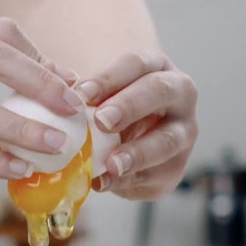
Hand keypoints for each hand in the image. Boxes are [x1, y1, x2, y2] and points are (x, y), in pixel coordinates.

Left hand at [76, 51, 197, 199]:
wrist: (123, 144)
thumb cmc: (105, 108)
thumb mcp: (93, 95)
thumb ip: (78, 92)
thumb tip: (61, 89)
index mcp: (154, 67)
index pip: (135, 63)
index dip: (109, 78)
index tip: (82, 93)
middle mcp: (177, 94)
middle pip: (160, 91)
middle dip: (130, 105)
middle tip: (102, 121)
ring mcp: (183, 131)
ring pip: (168, 139)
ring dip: (138, 153)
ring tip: (112, 164)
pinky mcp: (175, 167)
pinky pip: (156, 174)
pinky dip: (129, 181)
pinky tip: (105, 182)